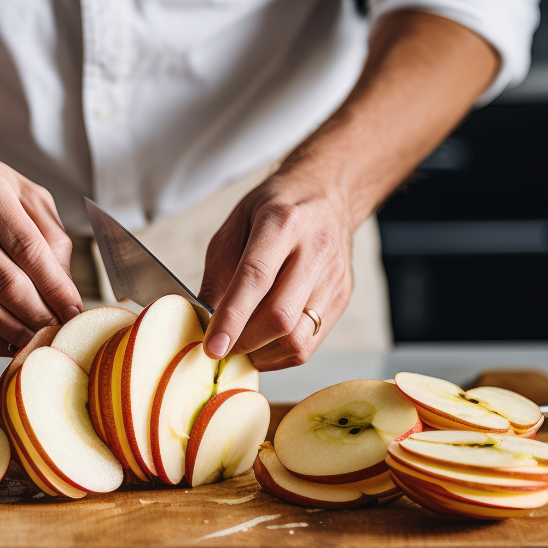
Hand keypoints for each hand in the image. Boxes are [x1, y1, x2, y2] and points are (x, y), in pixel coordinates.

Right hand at [0, 145, 82, 355]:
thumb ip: (51, 237)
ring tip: (40, 337)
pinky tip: (12, 340)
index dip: (56, 288)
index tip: (74, 310)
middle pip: (5, 283)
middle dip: (40, 314)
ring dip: (17, 332)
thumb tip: (64, 291)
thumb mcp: (23, 192)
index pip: (28, 250)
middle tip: (61, 327)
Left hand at [198, 167, 355, 370]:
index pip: (256, 278)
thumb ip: (219, 272)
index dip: (232, 317)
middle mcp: (315, 250)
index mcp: (283, 222)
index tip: (212, 347)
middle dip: (244, 342)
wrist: (326, 193)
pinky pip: (310, 344)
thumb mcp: (235, 225)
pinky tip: (264, 342)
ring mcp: (334, 277)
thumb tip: (205, 320)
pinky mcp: (342, 298)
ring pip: (298, 339)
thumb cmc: (275, 208)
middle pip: (280, 316)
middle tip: (221, 347)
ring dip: (263, 353)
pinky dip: (280, 354)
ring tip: (243, 345)